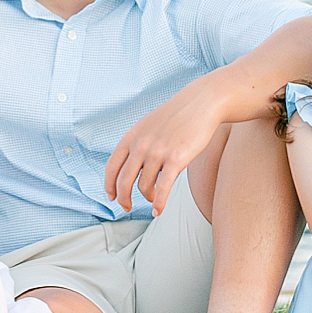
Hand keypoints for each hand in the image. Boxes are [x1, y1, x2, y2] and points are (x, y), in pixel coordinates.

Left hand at [103, 84, 223, 214]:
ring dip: (148, 198)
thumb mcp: (149, 125)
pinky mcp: (176, 159)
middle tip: (127, 207)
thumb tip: (133, 166)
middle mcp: (141, 145)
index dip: (109, 185)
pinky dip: (159, 203)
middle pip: (123, 181)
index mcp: (132, 136)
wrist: (202, 102)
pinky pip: (162, 189)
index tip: (112, 196)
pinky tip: (159, 210)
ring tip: (153, 200)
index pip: (112, 167)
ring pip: (144, 187)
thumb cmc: (177, 115)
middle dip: (123, 198)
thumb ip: (138, 143)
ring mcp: (158, 152)